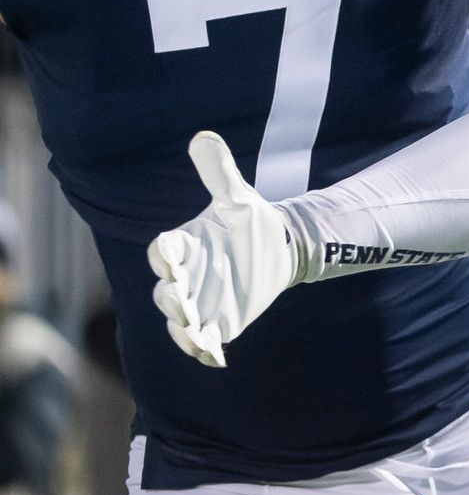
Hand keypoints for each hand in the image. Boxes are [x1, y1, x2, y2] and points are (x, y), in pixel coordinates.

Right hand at [147, 132, 302, 366]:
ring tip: (194, 332)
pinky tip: (216, 358)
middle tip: (181, 297)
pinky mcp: (220, 322)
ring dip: (183, 328)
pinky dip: (206, 351)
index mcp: (185, 245)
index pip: (164, 251)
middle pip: (166, 290)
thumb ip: (219, 172)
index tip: (170, 250)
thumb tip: (203, 137)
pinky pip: (205, 341)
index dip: (165, 253)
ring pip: (180, 320)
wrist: (278, 249)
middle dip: (171, 295)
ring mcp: (201, 302)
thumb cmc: (249, 223)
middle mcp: (185, 277)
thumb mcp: (237, 197)